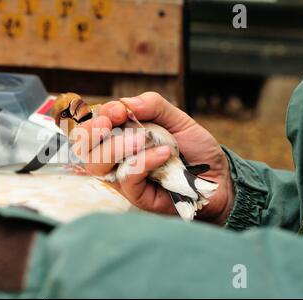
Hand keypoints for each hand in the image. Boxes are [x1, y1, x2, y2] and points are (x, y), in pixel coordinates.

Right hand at [73, 92, 233, 224]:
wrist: (217, 176)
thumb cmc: (194, 149)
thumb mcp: (177, 119)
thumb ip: (153, 106)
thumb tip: (125, 102)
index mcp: (121, 137)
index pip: (92, 128)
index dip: (99, 116)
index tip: (119, 110)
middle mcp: (117, 158)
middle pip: (85, 148)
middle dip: (92, 131)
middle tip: (112, 120)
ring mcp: (124, 177)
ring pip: (98, 164)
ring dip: (115, 147)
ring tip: (141, 139)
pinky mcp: (136, 195)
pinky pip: (127, 178)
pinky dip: (143, 162)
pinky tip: (164, 154)